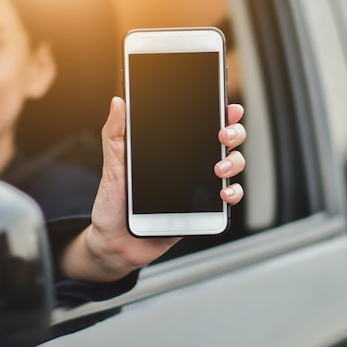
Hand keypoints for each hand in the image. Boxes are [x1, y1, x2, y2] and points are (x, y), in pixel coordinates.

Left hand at [60, 97, 245, 281]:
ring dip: (234, 162)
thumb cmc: (113, 205)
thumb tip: (118, 103)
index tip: (227, 107)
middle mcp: (189, 166)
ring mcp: (198, 187)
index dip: (219, 113)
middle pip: (224, 142)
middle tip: (223, 135)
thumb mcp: (112, 166)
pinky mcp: (202, 211)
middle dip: (233, 132)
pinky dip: (233, 194)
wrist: (114, 243)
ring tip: (219, 168)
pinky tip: (224, 194)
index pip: (200, 125)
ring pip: (231, 166)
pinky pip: (227, 200)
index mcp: (170, 150)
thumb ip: (115, 135)